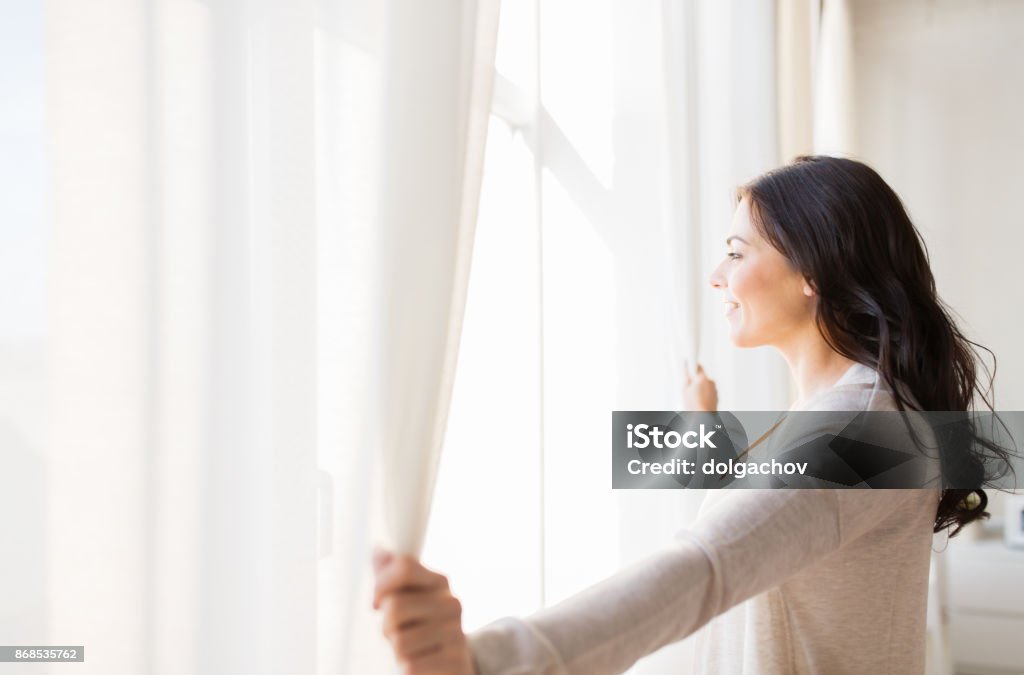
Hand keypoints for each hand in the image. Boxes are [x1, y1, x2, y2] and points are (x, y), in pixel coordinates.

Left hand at [372, 546, 477, 674]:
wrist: (455, 667)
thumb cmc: (423, 631)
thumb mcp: (409, 600)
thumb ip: (392, 576)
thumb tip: (379, 550)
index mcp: (440, 582)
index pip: (404, 567)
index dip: (381, 585)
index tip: (377, 603)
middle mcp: (452, 604)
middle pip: (395, 607)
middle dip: (387, 626)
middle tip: (397, 634)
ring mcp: (457, 634)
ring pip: (399, 641)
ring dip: (397, 652)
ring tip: (410, 651)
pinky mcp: (456, 663)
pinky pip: (410, 666)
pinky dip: (407, 669)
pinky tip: (420, 664)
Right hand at [683, 360, 717, 411]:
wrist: (703, 418)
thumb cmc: (695, 407)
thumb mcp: (685, 390)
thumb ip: (686, 378)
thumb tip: (686, 370)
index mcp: (702, 379)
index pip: (697, 366)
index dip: (692, 364)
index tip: (688, 361)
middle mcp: (710, 383)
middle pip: (701, 376)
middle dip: (694, 379)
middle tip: (687, 386)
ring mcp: (714, 390)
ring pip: (705, 385)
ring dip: (699, 388)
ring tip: (693, 397)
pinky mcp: (716, 397)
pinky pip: (709, 392)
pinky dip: (704, 394)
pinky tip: (698, 400)